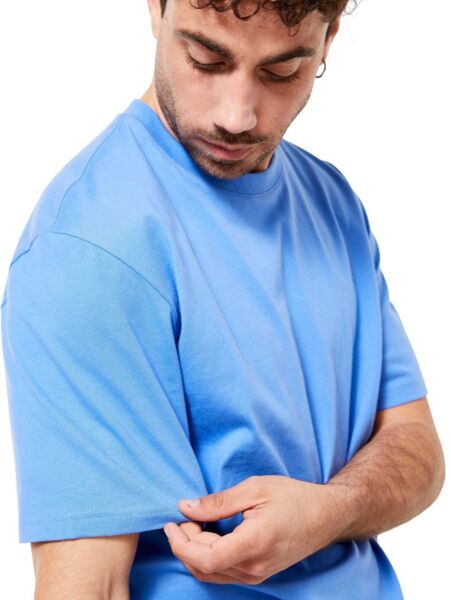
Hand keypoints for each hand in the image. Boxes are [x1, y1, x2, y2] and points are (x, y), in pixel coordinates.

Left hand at [163, 475, 343, 584]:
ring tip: (193, 523)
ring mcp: (257, 574)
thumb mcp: (255, 488)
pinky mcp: (258, 574)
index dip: (181, 544)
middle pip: (204, 566)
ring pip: (211, 573)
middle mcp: (255, 567)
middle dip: (185, 542)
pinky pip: (223, 572)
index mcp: (255, 543)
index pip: (206, 559)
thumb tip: (185, 507)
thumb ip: (219, 501)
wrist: (326, 516)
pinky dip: (207, 556)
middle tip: (183, 515)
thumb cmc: (294, 497)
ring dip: (194, 551)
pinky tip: (207, 534)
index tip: (172, 523)